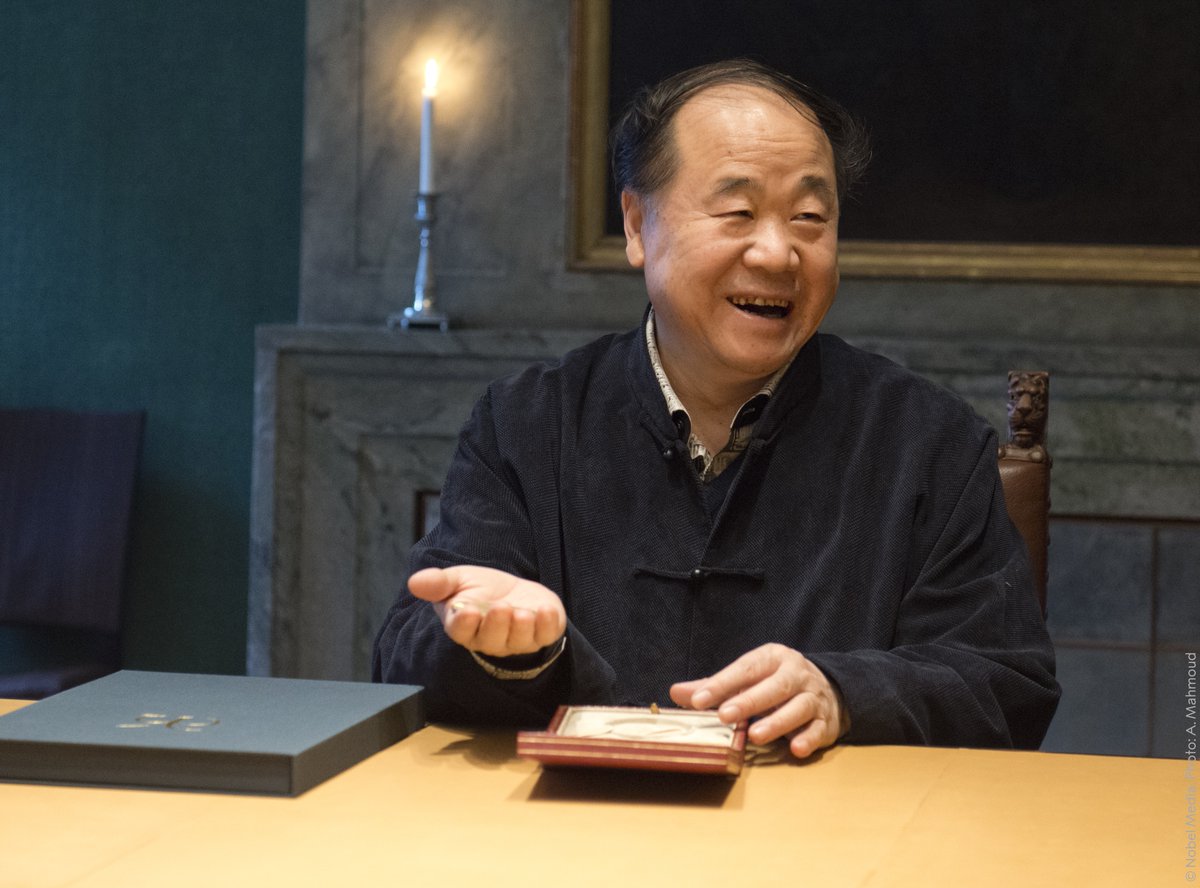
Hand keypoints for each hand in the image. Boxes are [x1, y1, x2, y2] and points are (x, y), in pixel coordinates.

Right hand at [408, 565, 565, 657]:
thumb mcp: (458, 579)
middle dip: (496, 625)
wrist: (512, 591)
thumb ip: (438, 583)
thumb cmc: (481, 590)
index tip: (467, 610)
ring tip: (522, 612)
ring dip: (521, 627)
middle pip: (491, 639)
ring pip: (519, 641)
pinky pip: (546, 635)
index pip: (461, 632)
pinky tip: (545, 610)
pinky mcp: (542, 633)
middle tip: (500, 607)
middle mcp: (491, 639)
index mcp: (465, 626)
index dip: (465, 623)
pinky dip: (547, 625)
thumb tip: (414, 582)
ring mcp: (518, 639)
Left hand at [669, 643, 845, 759]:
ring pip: (798, 707)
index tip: (699, 700)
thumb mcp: (748, 677)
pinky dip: (808, 739)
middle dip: (749, 701)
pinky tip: (795, 748)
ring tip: (755, 735)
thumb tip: (676, 692)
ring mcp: (814, 697)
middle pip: (775, 686)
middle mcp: (796, 674)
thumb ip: (715, 686)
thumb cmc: (774, 683)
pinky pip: (818, 729)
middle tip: (725, 716)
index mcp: (773, 658)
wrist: (827, 689)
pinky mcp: (826, 721)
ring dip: (777, 722)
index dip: (722, 684)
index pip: (745, 669)